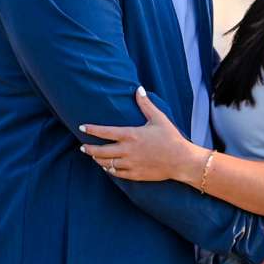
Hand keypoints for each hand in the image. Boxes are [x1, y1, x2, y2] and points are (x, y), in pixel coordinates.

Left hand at [80, 87, 200, 182]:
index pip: (104, 132)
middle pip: (100, 151)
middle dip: (89, 149)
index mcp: (130, 135)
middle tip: (83, 147)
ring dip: (98, 159)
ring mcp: (130, 164)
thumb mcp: (159, 118)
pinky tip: (108, 167)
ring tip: (94, 156)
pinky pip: (117, 174)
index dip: (91, 129)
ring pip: (106, 164)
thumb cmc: (171, 138)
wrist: (181, 160)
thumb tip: (138, 89)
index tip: (82, 127)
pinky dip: (110, 170)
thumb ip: (145, 104)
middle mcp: (127, 150)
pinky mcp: (135, 174)